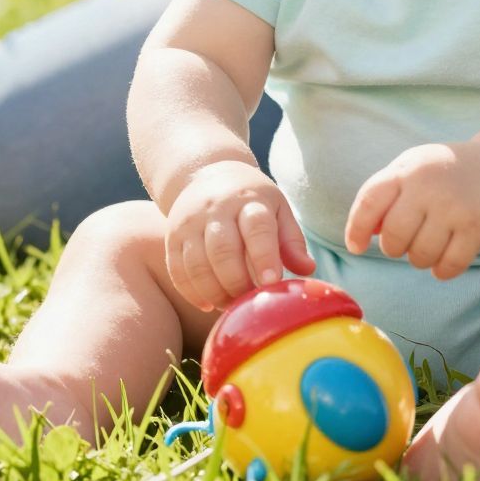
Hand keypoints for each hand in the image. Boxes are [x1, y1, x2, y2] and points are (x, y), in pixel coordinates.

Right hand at [164, 161, 314, 311]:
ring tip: (231, 306)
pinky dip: (191, 293)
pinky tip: (208, 305)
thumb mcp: (277, 209)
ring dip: (215, 292)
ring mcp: (190, 223)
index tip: (271, 283)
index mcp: (249, 200)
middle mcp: (216, 208)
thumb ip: (292, 240)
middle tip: (250, 301)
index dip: (264, 257)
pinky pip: (177, 270)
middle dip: (238, 283)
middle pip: (223, 251)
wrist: (205, 174)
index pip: (257, 228)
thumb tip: (307, 270)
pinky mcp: (172, 237)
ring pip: (197, 264)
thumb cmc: (250, 200)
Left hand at [344, 141, 479, 279]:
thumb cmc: (440, 173)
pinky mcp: (476, 227)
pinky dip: (442, 271)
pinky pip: (449, 266)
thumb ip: (382, 198)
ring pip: (420, 256)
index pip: (368, 203)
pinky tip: (444, 260)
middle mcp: (428, 187)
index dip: (356, 230)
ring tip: (429, 245)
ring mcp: (454, 207)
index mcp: (405, 171)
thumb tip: (360, 238)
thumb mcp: (408, 171)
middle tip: (404, 243)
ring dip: (419, 259)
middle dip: (393, 249)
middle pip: (393, 237)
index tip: (356, 248)